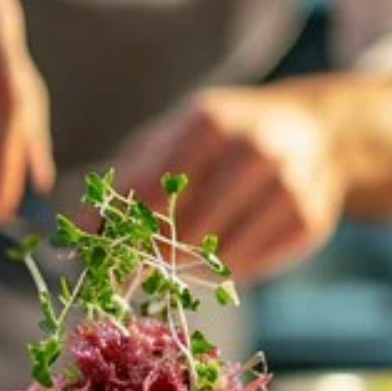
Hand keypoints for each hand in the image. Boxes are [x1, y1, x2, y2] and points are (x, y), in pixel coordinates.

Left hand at [115, 86, 345, 280]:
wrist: (312, 131)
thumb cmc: (220, 139)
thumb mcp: (170, 139)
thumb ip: (124, 181)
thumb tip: (79, 231)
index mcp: (212, 120)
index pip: (153, 190)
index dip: (126, 230)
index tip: (108, 257)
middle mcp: (256, 149)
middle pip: (187, 229)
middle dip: (158, 254)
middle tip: (144, 263)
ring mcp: (290, 186)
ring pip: (218, 256)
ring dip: (192, 265)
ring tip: (185, 251)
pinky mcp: (310, 221)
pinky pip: (251, 267)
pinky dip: (227, 270)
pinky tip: (223, 250)